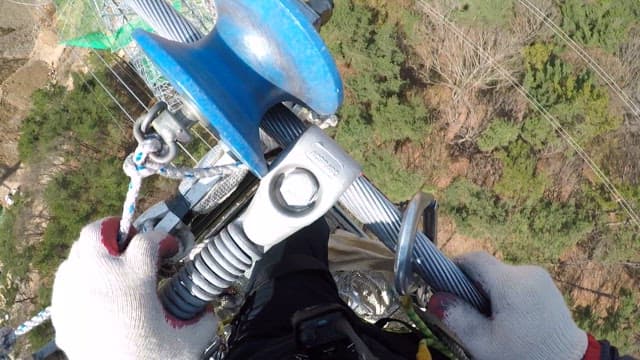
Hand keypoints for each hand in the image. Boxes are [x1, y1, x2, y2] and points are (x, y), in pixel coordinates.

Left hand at [51, 218, 217, 359]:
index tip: (172, 249)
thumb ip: (202, 319)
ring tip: (113, 266)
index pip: (148, 240)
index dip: (164, 240)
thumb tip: (206, 309)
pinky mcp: (61, 312)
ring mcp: (74, 293)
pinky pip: (65, 279)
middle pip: (97, 231)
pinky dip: (80, 275)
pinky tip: (95, 291)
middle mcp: (99, 278)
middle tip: (131, 242)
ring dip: (96, 252)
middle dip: (115, 230)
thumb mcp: (189, 342)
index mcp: (132, 278)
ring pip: (76, 253)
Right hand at [428, 252, 586, 359]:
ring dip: (489, 293)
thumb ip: (456, 318)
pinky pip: (516, 282)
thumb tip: (434, 299)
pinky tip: (509, 319)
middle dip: (472, 288)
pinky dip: (506, 295)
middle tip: (469, 315)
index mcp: (511, 283)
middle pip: (486, 269)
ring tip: (492, 322)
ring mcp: (540, 278)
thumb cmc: (525, 357)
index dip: (454, 268)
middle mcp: (528, 273)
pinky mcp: (546, 286)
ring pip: (500, 276)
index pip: (473, 259)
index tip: (444, 287)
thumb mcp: (484, 344)